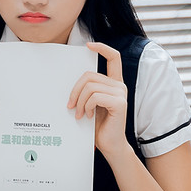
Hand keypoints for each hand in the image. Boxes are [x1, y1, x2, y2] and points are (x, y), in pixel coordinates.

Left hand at [68, 42, 130, 156]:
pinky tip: (88, 116)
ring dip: (80, 102)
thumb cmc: (99, 126)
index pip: (113, 58)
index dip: (102, 48)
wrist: (110, 145)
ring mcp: (121, 94)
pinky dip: (87, 106)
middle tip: (71, 105)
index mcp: (114, 84)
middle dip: (75, 90)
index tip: (89, 45)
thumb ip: (87, 91)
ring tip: (80, 114)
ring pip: (90, 87)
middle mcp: (119, 86)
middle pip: (90, 75)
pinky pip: (95, 97)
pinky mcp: (119, 103)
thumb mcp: (91, 104)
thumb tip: (69, 81)